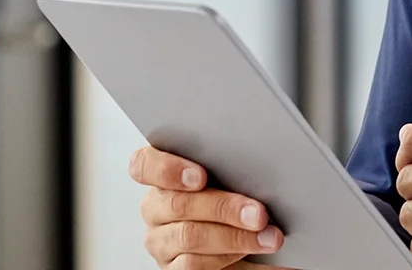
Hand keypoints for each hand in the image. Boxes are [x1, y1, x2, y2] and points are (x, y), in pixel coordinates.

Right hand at [129, 145, 293, 269]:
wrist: (240, 237)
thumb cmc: (234, 195)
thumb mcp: (230, 175)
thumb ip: (230, 164)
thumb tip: (261, 155)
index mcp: (164, 175)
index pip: (144, 164)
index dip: (167, 169)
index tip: (200, 177)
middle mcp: (156, 207)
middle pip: (178, 203)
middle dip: (224, 208)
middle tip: (259, 213)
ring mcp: (160, 239)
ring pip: (189, 236)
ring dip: (234, 236)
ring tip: (267, 235)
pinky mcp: (171, 268)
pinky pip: (192, 265)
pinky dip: (226, 256)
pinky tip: (249, 249)